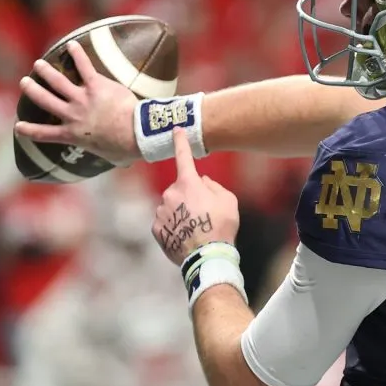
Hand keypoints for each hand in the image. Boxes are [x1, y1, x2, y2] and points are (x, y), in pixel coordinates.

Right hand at [13, 41, 139, 164]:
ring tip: (39, 64)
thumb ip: (107, 153)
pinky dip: (77, 54)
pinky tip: (71, 44)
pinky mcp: (96, 86)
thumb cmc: (125, 147)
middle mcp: (72, 115)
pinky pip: (84, 67)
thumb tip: (121, 160)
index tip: (18, 125)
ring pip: (58, 82)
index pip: (44, 134)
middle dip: (33, 90)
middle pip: (45, 100)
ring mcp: (82, 99)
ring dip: (47, 72)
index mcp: (72, 135)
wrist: (136, 133)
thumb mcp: (110, 156)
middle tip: (25, 82)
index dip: (29, 129)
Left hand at [153, 128, 238, 264]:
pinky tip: (186, 236)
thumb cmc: (221, 226)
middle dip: (189, 196)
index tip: (176, 129)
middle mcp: (170, 193)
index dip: (180, 141)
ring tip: (196, 228)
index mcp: (188, 183)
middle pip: (180, 189)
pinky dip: (174, 227)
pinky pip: (166, 222)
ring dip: (181, 213)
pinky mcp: (156, 229)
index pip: (183, 156)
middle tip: (204, 213)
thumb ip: (214, 186)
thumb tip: (202, 182)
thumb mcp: (228, 200)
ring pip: (171, 206)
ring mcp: (161, 212)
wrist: (207, 256)